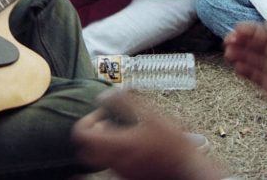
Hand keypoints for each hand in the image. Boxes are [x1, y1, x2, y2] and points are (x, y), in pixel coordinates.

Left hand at [72, 91, 229, 179]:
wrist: (185, 169)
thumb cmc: (171, 145)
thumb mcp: (151, 116)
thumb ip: (125, 102)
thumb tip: (106, 94)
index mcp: (115, 144)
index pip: (81, 134)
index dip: (86, 120)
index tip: (102, 114)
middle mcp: (112, 160)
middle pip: (85, 148)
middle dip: (92, 133)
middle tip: (107, 123)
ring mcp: (119, 171)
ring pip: (98, 157)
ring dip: (104, 141)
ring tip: (123, 131)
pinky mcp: (127, 176)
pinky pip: (110, 164)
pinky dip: (114, 151)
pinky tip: (133, 143)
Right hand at [224, 21, 266, 120]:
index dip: (254, 30)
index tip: (237, 29)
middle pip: (264, 47)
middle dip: (245, 42)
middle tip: (228, 42)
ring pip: (260, 62)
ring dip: (243, 56)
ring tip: (228, 54)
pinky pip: (261, 80)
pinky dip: (248, 73)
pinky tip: (238, 68)